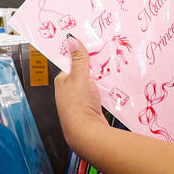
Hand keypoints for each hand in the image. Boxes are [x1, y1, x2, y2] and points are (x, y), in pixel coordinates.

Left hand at [54, 35, 107, 154]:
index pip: (71, 62)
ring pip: (93, 83)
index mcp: (62, 81)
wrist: (87, 133)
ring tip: (110, 72)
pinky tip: (111, 88)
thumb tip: (71, 40)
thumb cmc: (78, 106)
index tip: (91, 46)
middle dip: (94, 67)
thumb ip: (78, 59)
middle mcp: (68, 91)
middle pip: (83, 72)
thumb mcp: (79, 77)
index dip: (81, 54)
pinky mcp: (90, 108)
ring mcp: (79, 100)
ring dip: (101, 79)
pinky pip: (99, 93)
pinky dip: (105, 90)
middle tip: (105, 58)